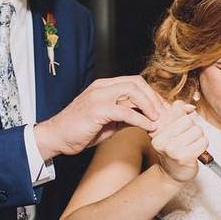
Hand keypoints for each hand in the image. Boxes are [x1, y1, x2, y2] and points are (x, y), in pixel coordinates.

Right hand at [35, 76, 163, 158]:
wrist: (56, 137)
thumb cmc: (80, 130)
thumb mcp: (108, 121)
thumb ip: (125, 115)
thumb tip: (146, 118)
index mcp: (104, 86)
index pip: (135, 82)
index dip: (151, 95)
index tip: (163, 110)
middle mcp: (102, 87)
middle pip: (137, 82)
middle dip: (154, 97)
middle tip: (164, 115)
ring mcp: (98, 96)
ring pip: (133, 91)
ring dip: (150, 105)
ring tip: (158, 120)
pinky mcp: (97, 110)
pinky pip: (126, 111)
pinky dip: (141, 119)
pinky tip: (149, 127)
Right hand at [150, 101, 207, 183]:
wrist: (172, 173)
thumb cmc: (172, 149)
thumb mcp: (170, 128)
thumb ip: (178, 112)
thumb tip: (190, 107)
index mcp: (155, 129)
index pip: (177, 110)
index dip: (183, 117)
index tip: (180, 127)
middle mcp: (160, 139)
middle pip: (188, 120)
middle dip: (192, 128)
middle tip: (186, 139)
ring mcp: (171, 149)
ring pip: (197, 130)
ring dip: (198, 137)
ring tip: (190, 145)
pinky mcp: (183, 157)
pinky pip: (203, 142)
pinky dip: (202, 146)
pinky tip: (194, 151)